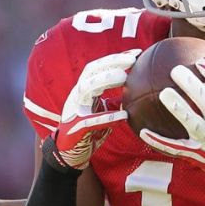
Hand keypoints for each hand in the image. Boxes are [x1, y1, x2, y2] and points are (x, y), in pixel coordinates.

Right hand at [46, 49, 140, 169]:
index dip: (115, 58)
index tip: (135, 53)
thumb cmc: (88, 130)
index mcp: (84, 89)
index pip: (98, 67)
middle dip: (111, 63)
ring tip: (124, 77)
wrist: (67, 152)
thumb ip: (114, 101)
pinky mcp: (75, 127)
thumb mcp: (102, 111)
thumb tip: (136, 93)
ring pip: (86, 88)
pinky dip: (106, 117)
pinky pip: (90, 120)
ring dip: (105, 79)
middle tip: (132, 60)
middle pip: (92, 71)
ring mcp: (74, 109)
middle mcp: (77, 95)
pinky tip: (122, 116)